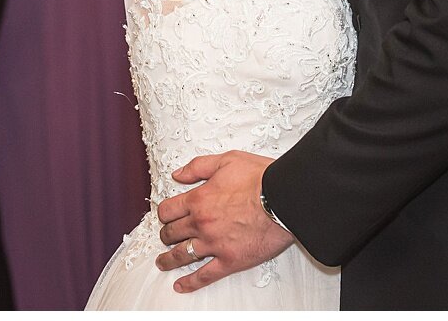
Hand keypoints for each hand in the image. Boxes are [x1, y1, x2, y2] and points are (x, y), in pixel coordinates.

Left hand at [154, 150, 292, 292]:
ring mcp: (214, 244)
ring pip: (182, 255)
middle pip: (172, 233)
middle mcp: (201, 223)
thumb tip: (178, 174)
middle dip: (166, 235)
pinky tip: (180, 285)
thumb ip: (198, 167)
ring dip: (169, 260)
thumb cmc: (260, 178)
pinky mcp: (230, 260)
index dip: (164, 214)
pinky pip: (205, 275)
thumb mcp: (226, 161)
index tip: (166, 216)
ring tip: (163, 263)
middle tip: (166, 237)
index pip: (168, 210)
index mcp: (198, 199)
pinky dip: (190, 283)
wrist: (284, 198)